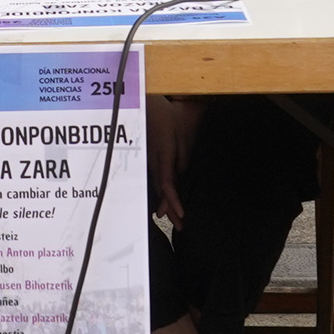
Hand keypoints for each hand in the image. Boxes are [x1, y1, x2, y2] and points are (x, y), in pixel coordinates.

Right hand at [146, 95, 201, 225]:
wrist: (149, 106)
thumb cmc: (171, 116)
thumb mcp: (184, 129)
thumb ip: (184, 152)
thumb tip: (182, 173)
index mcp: (163, 154)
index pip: (167, 183)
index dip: (173, 200)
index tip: (181, 213)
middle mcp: (154, 162)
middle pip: (161, 190)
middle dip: (170, 210)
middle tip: (181, 227)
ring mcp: (150, 162)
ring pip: (157, 188)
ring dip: (166, 205)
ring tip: (175, 222)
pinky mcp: (150, 162)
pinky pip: (156, 181)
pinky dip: (161, 196)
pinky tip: (164, 206)